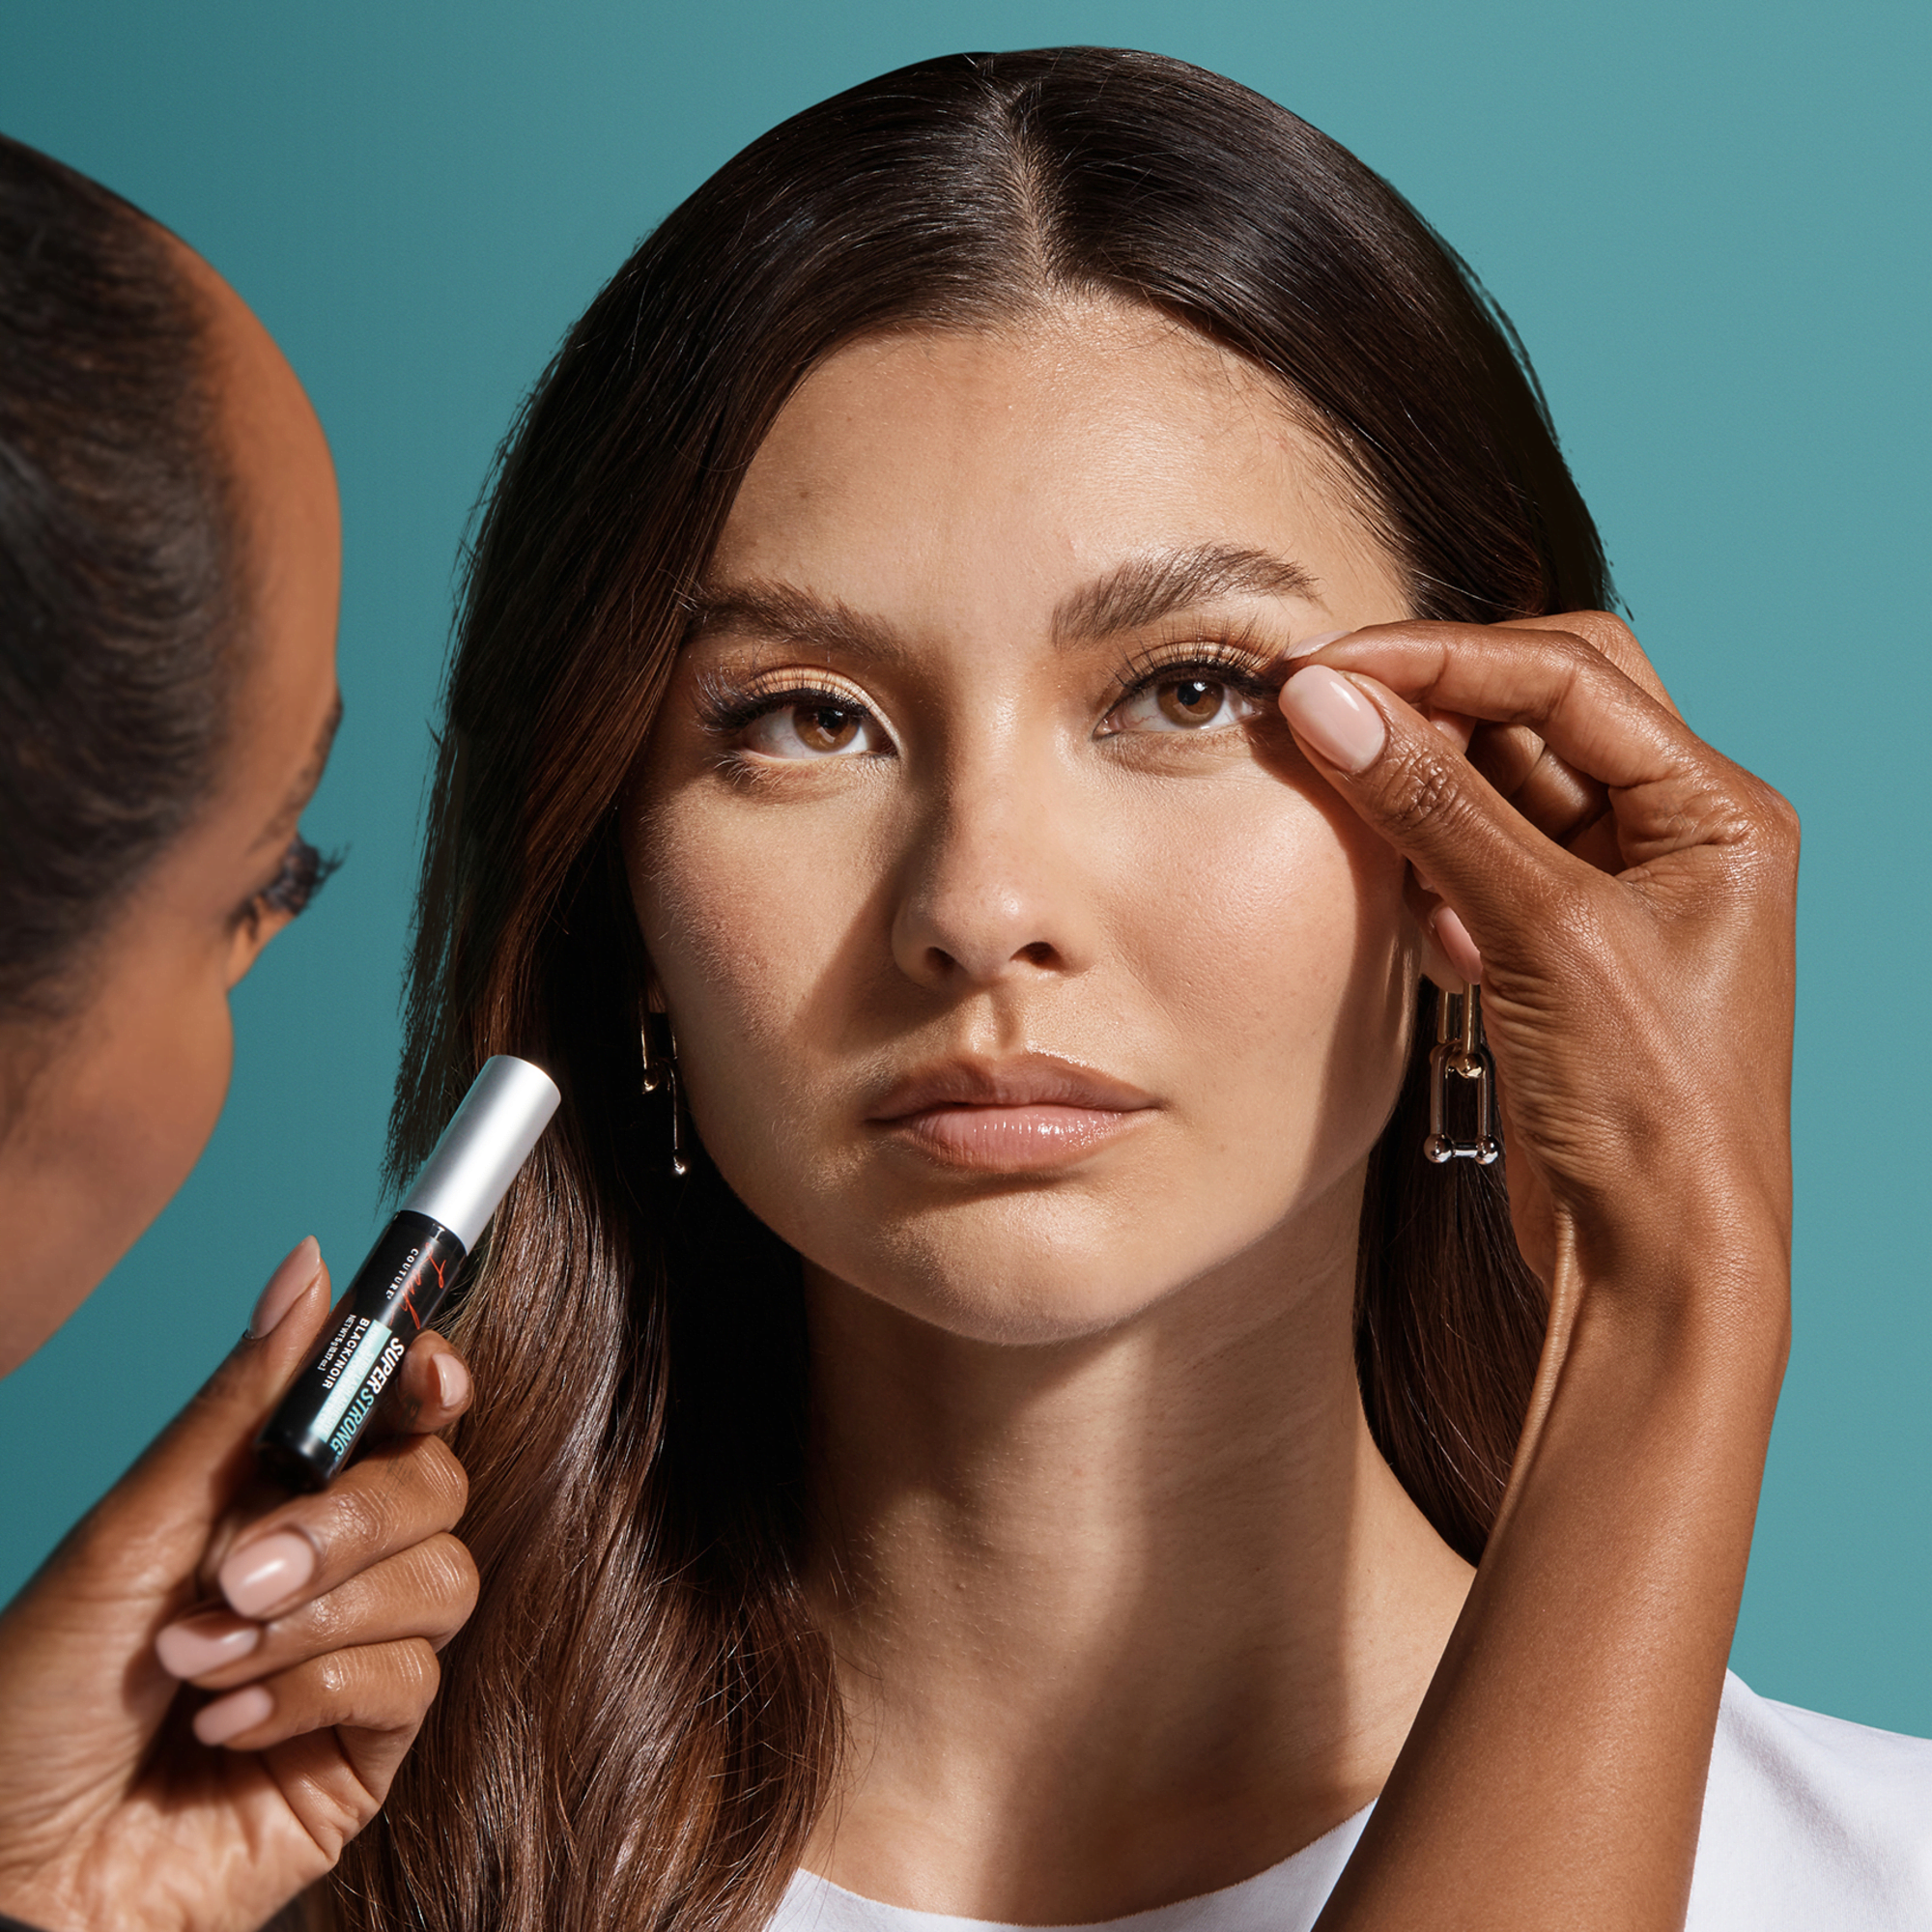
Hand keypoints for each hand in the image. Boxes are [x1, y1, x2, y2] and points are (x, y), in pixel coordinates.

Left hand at [0, 1237, 479, 1931]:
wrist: (8, 1874)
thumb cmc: (33, 1701)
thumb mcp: (130, 1527)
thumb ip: (241, 1401)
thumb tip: (309, 1265)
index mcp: (274, 1492)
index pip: (398, 1410)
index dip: (429, 1380)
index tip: (425, 1377)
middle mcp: (329, 1563)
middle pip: (435, 1485)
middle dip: (347, 1523)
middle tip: (238, 1572)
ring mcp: (357, 1653)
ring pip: (441, 1578)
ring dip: (318, 1619)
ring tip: (205, 1662)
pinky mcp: (368, 1745)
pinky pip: (413, 1680)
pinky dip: (316, 1690)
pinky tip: (230, 1723)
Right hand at [1282, 613, 1796, 1930]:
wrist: (1662, 1265)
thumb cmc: (1650, 1108)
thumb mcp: (1542, 933)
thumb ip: (1434, 806)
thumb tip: (1332, 702)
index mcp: (1716, 809)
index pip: (1565, 677)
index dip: (1439, 661)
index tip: (1326, 672)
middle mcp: (1679, 836)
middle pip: (1538, 713)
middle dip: (1429, 704)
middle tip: (1320, 708)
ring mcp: (1619, 896)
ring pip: (1501, 788)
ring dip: (1420, 787)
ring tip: (1338, 794)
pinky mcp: (1561, 954)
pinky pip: (1482, 866)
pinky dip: (1430, 866)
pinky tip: (1403, 906)